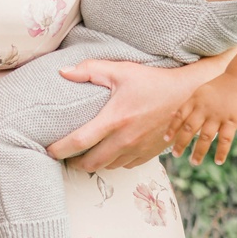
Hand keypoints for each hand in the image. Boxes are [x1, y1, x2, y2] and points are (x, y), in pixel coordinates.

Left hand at [46, 53, 232, 172]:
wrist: (187, 95)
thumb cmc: (152, 80)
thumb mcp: (121, 70)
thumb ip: (90, 70)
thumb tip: (63, 72)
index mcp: (115, 119)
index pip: (79, 141)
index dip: (60, 149)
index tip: (49, 150)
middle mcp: (125, 139)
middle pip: (92, 163)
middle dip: (75, 163)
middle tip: (65, 157)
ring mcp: (138, 149)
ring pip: (108, 167)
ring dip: (94, 164)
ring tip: (84, 156)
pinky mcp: (149, 154)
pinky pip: (125, 166)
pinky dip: (114, 163)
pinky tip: (109, 153)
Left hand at [173, 72, 236, 165]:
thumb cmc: (218, 88)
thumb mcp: (199, 93)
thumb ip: (187, 106)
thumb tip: (170, 116)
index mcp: (195, 101)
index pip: (180, 116)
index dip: (172, 128)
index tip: (166, 140)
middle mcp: (204, 109)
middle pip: (189, 128)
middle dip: (181, 143)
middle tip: (176, 155)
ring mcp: (218, 116)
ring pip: (206, 136)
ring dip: (199, 151)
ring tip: (194, 162)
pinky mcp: (232, 121)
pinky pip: (226, 139)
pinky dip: (222, 151)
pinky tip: (218, 161)